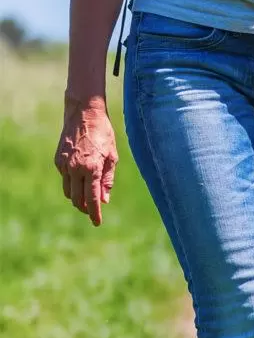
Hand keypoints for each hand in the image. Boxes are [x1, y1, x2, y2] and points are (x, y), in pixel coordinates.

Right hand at [54, 95, 117, 226]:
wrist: (83, 115)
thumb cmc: (103, 134)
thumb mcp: (112, 157)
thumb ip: (107, 180)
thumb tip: (104, 200)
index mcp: (91, 169)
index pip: (92, 199)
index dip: (94, 213)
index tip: (97, 223)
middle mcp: (75, 169)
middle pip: (77, 199)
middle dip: (85, 208)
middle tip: (93, 212)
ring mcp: (64, 164)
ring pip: (68, 191)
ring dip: (77, 198)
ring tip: (87, 199)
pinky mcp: (58, 160)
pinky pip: (64, 179)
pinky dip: (72, 184)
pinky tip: (80, 180)